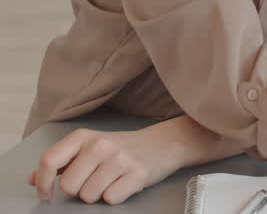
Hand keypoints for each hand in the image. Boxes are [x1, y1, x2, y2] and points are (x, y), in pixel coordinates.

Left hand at [29, 127, 180, 203]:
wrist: (162, 143)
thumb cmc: (120, 148)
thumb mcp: (88, 147)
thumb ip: (60, 162)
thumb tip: (32, 179)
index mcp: (83, 136)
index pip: (49, 160)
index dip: (42, 182)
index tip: (45, 194)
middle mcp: (100, 145)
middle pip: (69, 186)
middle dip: (79, 189)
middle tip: (94, 180)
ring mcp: (120, 158)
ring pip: (88, 196)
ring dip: (97, 194)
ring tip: (110, 181)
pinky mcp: (137, 173)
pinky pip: (110, 199)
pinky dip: (115, 196)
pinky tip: (123, 183)